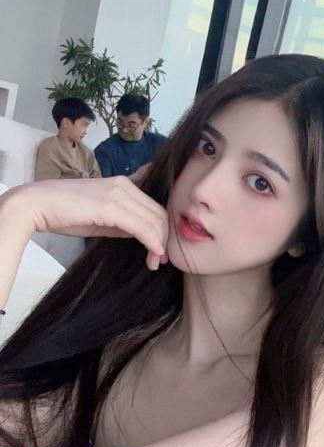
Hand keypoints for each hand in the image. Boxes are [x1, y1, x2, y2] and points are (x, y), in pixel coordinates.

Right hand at [3, 178, 169, 270]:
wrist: (36, 205)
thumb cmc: (64, 213)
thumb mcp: (100, 218)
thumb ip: (121, 223)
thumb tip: (140, 235)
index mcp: (122, 184)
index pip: (154, 207)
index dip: (161, 230)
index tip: (159, 251)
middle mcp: (124, 185)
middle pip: (158, 213)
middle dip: (164, 238)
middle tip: (160, 260)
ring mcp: (118, 194)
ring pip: (154, 220)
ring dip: (159, 244)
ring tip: (155, 262)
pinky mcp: (111, 207)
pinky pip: (142, 227)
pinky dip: (152, 242)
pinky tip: (153, 254)